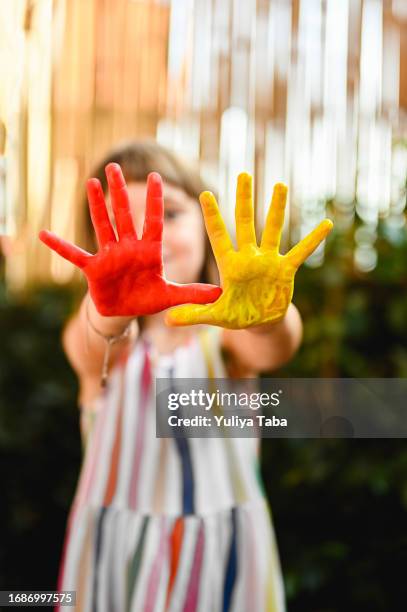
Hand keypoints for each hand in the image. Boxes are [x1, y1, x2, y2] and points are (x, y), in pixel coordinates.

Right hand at [39, 164, 221, 315]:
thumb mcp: (171, 296)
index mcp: (149, 251)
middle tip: (114, 166)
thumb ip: (193, 293)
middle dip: (120, 191)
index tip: (157, 176)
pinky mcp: (93, 268)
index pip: (153, 221)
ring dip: (96, 205)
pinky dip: (59, 246)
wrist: (124, 313)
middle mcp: (128, 247)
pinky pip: (74, 255)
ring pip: (102, 225)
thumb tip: (221, 294)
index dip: (155, 200)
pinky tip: (44, 234)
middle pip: (124, 215)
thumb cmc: (147, 300)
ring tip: (90, 182)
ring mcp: (109, 255)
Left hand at [166, 173, 332, 328]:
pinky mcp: (286, 270)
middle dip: (243, 199)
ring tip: (279, 185)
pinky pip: (302, 252)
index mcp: (229, 265)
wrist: (261, 322)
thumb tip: (166, 320)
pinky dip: (313, 240)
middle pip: (244, 223)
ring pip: (272, 229)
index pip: (218, 235)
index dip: (212, 216)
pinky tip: (326, 224)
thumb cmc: (236, 316)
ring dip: (276, 208)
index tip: (204, 193)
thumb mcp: (215, 316)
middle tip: (242, 174)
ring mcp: (268, 261)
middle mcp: (248, 256)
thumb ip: (193, 314)